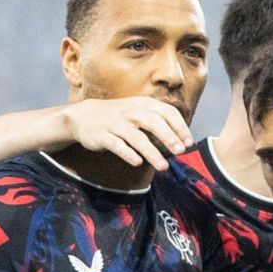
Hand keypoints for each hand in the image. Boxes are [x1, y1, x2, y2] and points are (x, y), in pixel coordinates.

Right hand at [61, 97, 193, 173]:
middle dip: (169, 137)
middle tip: (180, 151)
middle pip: (153, 122)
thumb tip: (182, 139)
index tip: (189, 142)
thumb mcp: (138, 111)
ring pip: (137, 137)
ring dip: (152, 152)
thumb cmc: (119, 117)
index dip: (180, 127)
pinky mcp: (102, 135)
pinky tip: (138, 163)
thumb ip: (158, 120)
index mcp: (143, 105)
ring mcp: (116, 123)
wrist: (84, 116)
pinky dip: (128, 154)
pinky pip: (117, 145)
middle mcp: (131, 112)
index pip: (167, 112)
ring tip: (164, 167)